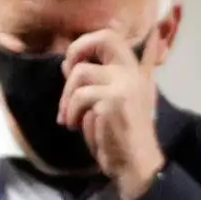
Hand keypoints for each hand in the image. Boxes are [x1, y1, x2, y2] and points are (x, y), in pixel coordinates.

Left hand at [58, 25, 164, 199]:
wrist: (134, 162)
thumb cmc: (118, 135)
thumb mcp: (109, 102)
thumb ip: (95, 82)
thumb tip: (68, 65)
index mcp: (133, 71)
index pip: (111, 37)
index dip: (85, 43)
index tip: (71, 65)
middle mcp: (132, 72)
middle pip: (103, 38)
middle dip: (77, 51)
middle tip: (66, 71)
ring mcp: (124, 84)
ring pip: (81, 73)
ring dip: (67, 98)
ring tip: (70, 118)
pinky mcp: (114, 100)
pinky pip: (79, 96)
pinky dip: (70, 113)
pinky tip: (75, 126)